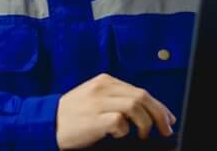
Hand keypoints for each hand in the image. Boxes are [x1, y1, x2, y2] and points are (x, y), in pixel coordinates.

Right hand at [55, 73, 175, 148]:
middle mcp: (102, 89)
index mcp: (104, 81)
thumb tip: (145, 110)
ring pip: (135, 107)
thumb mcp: (93, 98)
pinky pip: (120, 122)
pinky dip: (125, 131)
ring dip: (145, 124)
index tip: (168, 119)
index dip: (159, 106)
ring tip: (143, 135)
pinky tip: (119, 135)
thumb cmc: (72, 114)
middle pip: (142, 97)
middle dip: (159, 114)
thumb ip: (115, 98)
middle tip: (165, 129)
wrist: (48, 123)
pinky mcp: (95, 119)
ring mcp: (98, 103)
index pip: (140, 90)